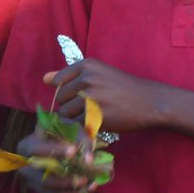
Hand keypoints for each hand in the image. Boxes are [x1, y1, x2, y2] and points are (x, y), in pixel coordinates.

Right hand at [16, 129, 93, 192]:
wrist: (59, 143)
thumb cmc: (63, 132)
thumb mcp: (70, 128)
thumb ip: (81, 140)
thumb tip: (89, 160)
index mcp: (27, 146)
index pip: (37, 150)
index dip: (55, 151)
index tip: (74, 150)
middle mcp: (26, 167)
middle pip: (41, 178)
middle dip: (64, 180)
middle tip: (84, 178)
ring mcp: (33, 182)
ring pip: (50, 192)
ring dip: (71, 191)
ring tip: (89, 185)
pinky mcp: (42, 192)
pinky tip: (87, 190)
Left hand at [44, 58, 162, 131]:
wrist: (149, 102)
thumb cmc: (123, 88)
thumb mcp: (99, 74)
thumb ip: (70, 76)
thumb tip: (44, 78)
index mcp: (86, 65)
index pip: (58, 82)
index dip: (68, 92)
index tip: (84, 94)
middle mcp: (87, 78)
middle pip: (60, 98)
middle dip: (71, 105)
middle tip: (92, 106)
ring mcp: (91, 97)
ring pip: (65, 113)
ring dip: (75, 118)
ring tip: (94, 114)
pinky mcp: (95, 116)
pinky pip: (75, 125)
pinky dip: (82, 127)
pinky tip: (96, 122)